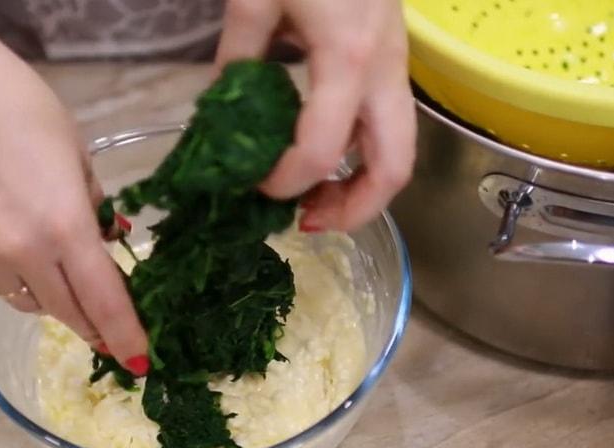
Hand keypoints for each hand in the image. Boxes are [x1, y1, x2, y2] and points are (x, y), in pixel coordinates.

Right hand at [0, 1, 147, 374]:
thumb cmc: (22, 107)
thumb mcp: (77, 154)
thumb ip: (94, 206)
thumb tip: (107, 238)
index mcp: (64, 226)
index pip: (104, 299)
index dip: (126, 334)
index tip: (141, 359)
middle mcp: (23, 252)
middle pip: (69, 312)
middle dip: (96, 328)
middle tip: (115, 333)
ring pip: (33, 303)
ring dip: (61, 305)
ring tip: (74, 291)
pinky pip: (1, 281)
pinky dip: (25, 279)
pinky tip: (31, 255)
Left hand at [215, 0, 415, 231]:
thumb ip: (236, 57)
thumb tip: (216, 113)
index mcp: (347, 58)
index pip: (322, 148)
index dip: (287, 181)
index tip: (255, 189)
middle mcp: (385, 73)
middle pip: (394, 168)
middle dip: (353, 210)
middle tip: (306, 225)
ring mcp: (395, 72)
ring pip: (397, 153)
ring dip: (359, 190)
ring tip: (312, 205)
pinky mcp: (391, 68)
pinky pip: (385, 130)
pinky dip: (357, 159)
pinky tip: (319, 160)